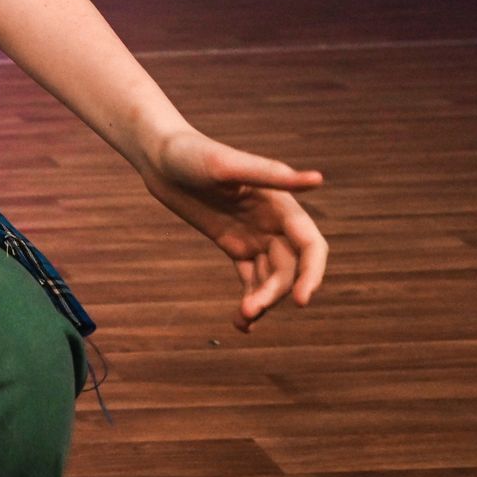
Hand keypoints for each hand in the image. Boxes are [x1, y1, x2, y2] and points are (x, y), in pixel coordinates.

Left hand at [142, 128, 327, 331]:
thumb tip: (319, 179)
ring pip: (272, 278)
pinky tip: (240, 323)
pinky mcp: (235, 244)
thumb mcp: (225, 166)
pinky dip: (250, 299)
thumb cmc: (192, 153)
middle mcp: (274, 222)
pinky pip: (251, 278)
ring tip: (242, 319)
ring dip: (263, 300)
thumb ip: (270, 175)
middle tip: (250, 309)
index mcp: (281, 203)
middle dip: (275, 292)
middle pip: (290, 268)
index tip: (301, 301)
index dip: (312, 274)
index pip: (310, 245)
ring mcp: (255, 235)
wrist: (158, 156)